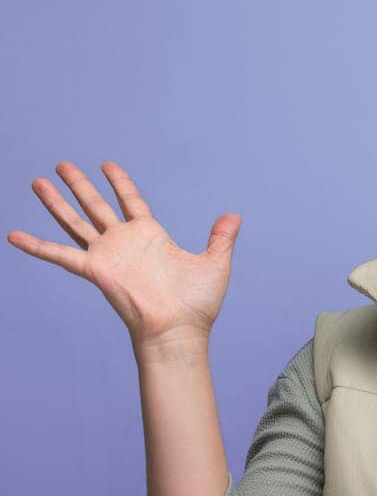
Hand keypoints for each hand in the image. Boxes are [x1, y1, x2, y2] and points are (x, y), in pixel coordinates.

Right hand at [6, 161, 240, 347]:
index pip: (130, 201)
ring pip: (75, 221)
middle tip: (62, 165)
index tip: (107, 165)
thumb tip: (235, 216)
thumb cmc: (197, 306)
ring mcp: (107, 255)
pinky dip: (36, 246)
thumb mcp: (214, 264)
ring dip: (56, 203)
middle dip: (79, 185)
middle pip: (95, 206)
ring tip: (38, 182)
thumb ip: (221, 238)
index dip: (119, 183)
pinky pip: (60, 255)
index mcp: (150, 237)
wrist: (179, 330)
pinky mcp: (95, 270)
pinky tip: (14, 235)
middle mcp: (124, 243)